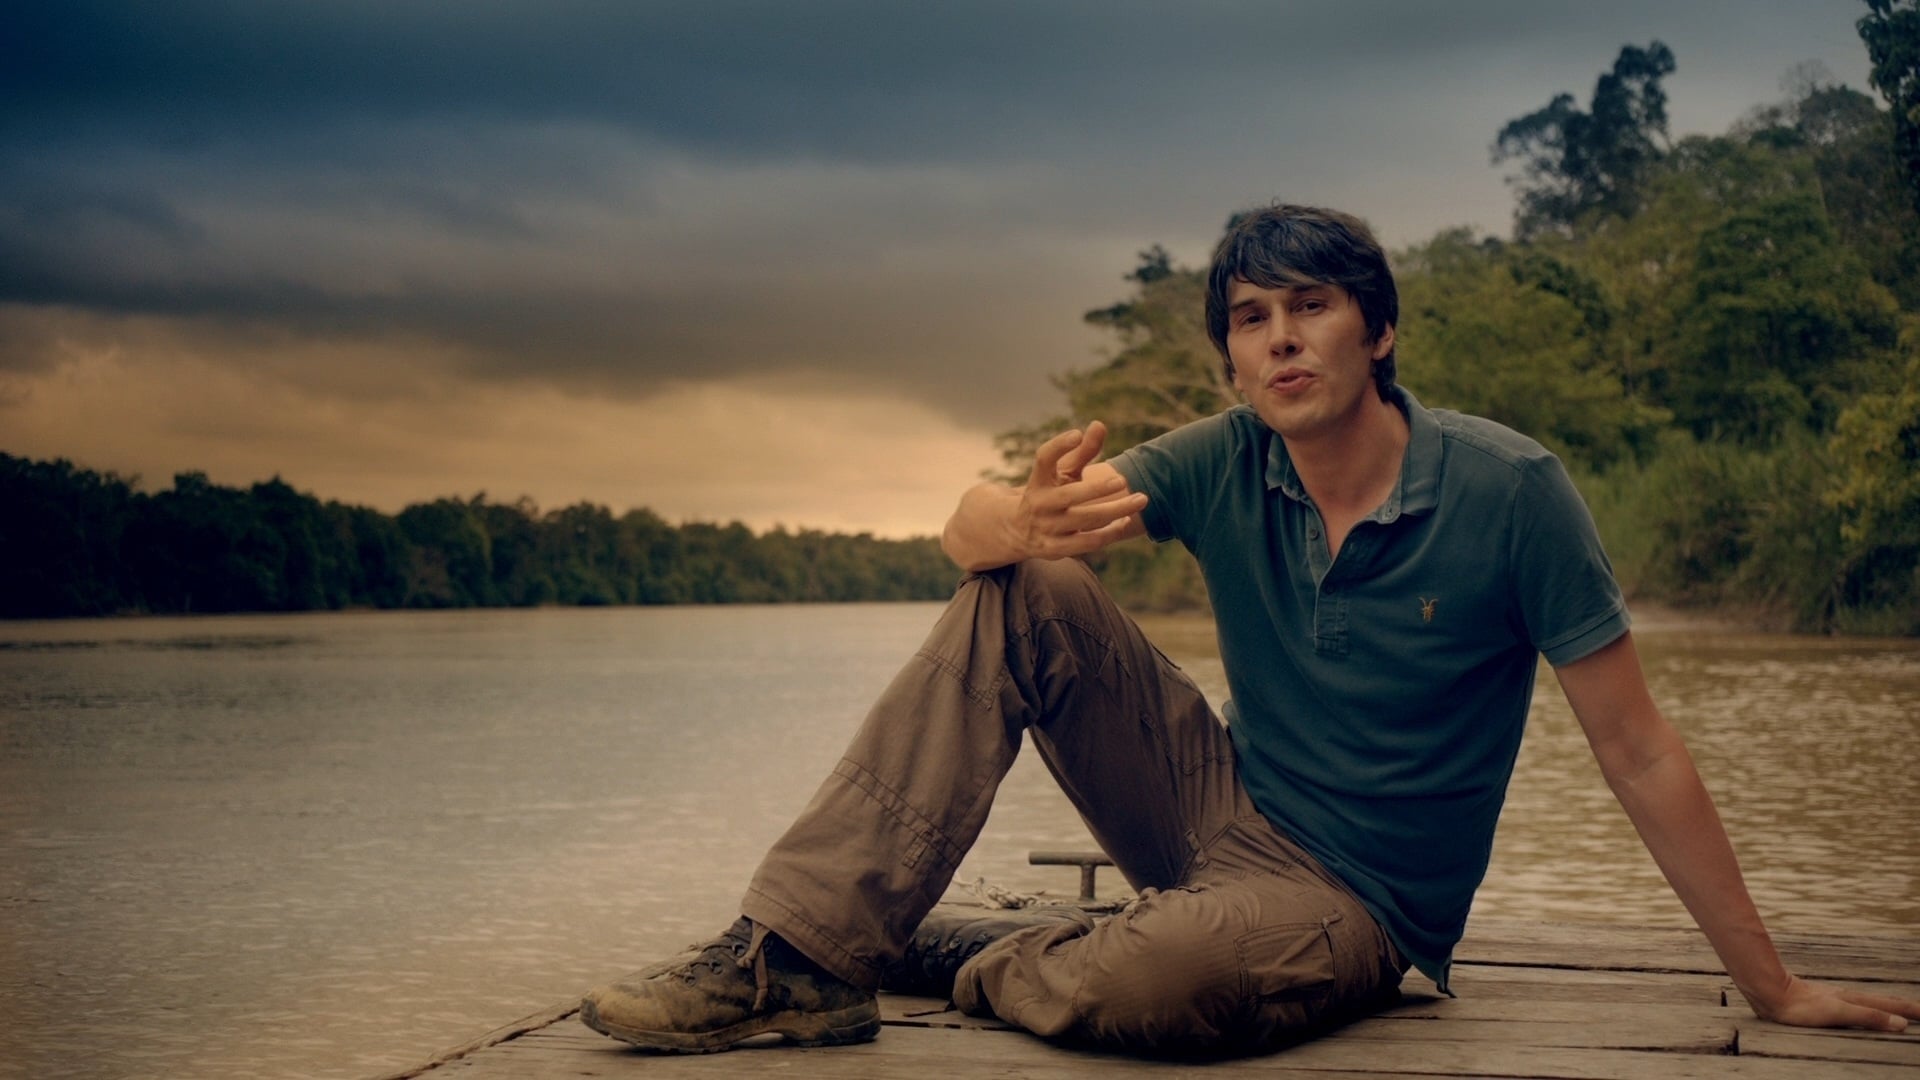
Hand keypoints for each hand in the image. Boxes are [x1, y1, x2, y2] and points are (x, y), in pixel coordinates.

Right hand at [1006, 421, 1146, 559]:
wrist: (1020, 532)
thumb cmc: (1050, 493)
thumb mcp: (1061, 472)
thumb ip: (1082, 451)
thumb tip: (1099, 425)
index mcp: (1038, 480)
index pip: (1043, 458)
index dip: (1059, 445)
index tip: (1077, 434)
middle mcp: (1039, 503)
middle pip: (1069, 495)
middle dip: (1097, 488)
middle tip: (1122, 480)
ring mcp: (1047, 528)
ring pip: (1086, 519)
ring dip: (1117, 510)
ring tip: (1141, 499)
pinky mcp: (1056, 549)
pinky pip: (1089, 542)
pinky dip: (1111, 532)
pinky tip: (1126, 519)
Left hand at [1749, 974, 1917, 1032]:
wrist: (1771, 992)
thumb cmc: (1802, 1006)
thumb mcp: (1839, 1013)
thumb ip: (1868, 1017)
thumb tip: (1902, 1024)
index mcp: (1855, 1000)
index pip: (1890, 1006)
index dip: (1911, 1011)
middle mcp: (1848, 997)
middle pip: (1882, 1002)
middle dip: (1904, 1007)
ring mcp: (1835, 997)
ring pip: (1868, 1002)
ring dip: (1887, 1006)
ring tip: (1898, 1010)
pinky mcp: (1822, 1001)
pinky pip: (1853, 1004)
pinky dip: (1866, 1007)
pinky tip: (1858, 1008)